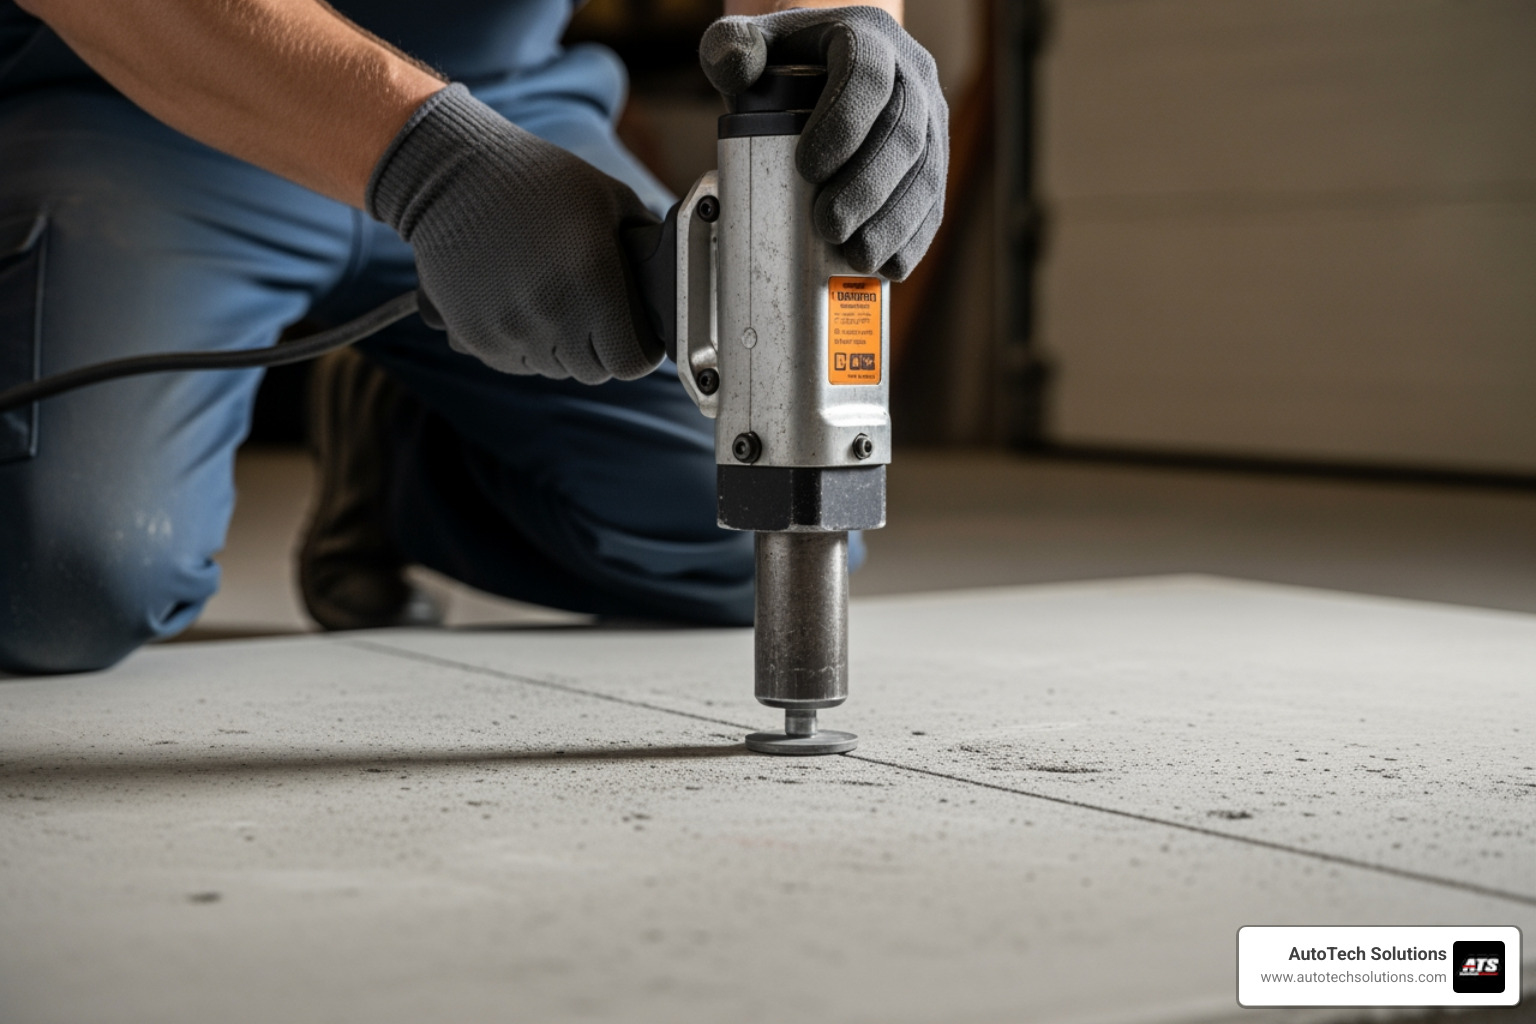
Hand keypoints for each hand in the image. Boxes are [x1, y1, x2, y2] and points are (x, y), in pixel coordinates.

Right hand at [368, 85, 662, 382]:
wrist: (449, 174)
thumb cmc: (535, 178)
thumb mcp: (611, 198)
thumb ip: (646, 244)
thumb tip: (671, 274)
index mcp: (593, 282)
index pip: (631, 362)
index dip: (639, 349)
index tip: (635, 333)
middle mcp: (551, 315)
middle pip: (593, 371)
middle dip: (601, 347)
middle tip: (593, 310)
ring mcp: (508, 330)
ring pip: (552, 369)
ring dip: (560, 347)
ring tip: (552, 299)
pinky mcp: (472, 336)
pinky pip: (512, 362)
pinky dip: (521, 345)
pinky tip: (520, 303)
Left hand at [700, 6, 947, 280]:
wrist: (828, 69)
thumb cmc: (787, 62)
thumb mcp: (752, 45)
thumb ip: (730, 48)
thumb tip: (737, 64)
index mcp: (869, 37)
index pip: (867, 75)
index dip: (843, 124)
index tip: (807, 168)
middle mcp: (911, 75)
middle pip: (904, 134)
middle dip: (868, 188)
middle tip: (828, 225)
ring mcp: (930, 120)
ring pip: (927, 173)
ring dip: (895, 222)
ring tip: (858, 255)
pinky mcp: (934, 161)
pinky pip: (934, 203)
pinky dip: (913, 239)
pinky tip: (888, 265)